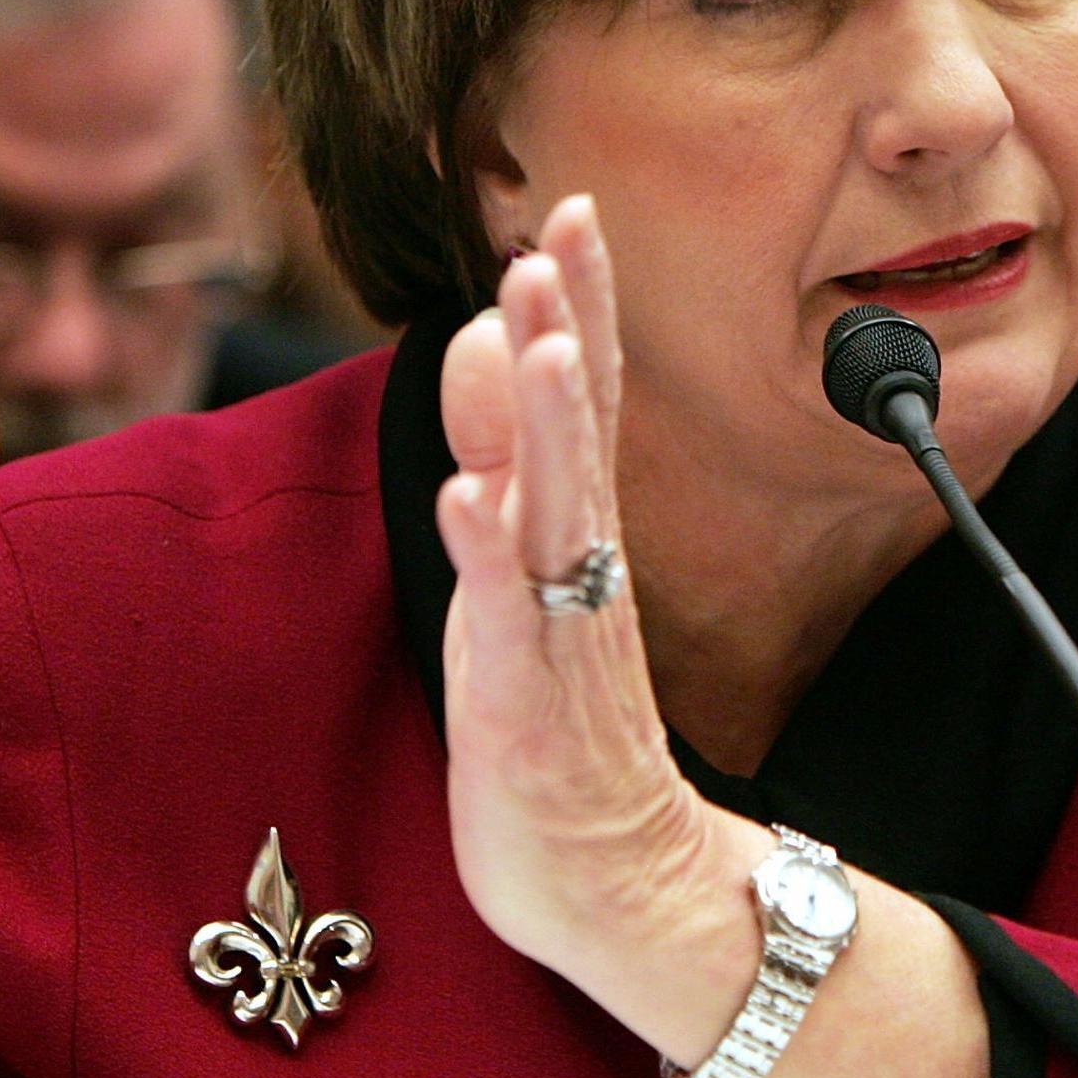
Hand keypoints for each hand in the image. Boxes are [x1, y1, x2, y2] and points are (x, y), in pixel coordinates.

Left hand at [433, 195, 727, 989]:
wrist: (606, 869)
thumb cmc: (550, 715)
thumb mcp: (518, 574)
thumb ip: (509, 467)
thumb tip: (491, 356)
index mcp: (577, 528)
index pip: (583, 394)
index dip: (579, 301)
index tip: (569, 208)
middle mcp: (581, 561)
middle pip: (578, 424)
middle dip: (568, 324)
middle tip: (560, 232)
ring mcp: (559, 625)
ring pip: (558, 503)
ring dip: (548, 418)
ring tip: (541, 335)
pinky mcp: (527, 697)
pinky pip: (513, 618)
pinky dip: (491, 557)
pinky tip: (471, 500)